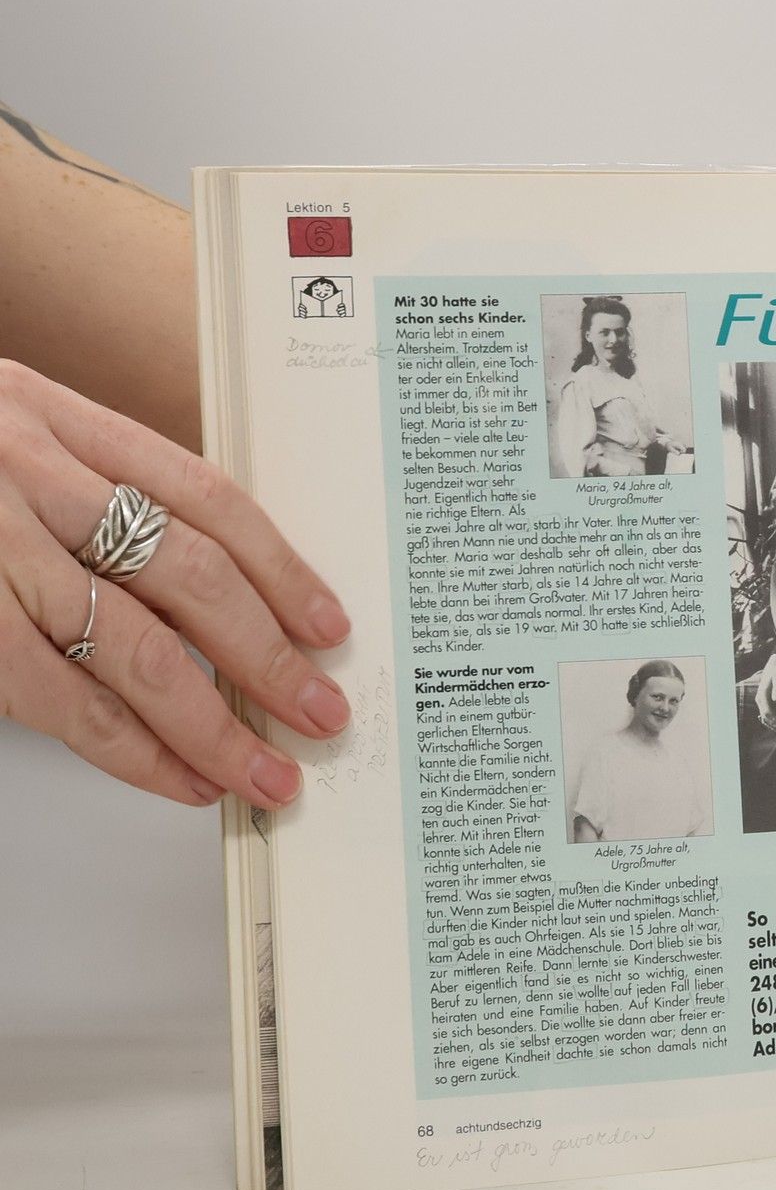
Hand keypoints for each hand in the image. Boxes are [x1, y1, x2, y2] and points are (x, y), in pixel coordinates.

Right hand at [0, 359, 350, 806]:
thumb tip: (212, 596)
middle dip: (266, 656)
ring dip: (208, 724)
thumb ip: (91, 494)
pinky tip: (175, 775)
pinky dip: (125, 747)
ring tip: (262, 769)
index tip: (328, 626)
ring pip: (127, 648)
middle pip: (184, 574)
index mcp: (48, 415)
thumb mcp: (2, 440)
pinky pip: (51, 696)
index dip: (281, 567)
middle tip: (318, 713)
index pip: (203, 494)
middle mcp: (18, 472)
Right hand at [753, 651, 775, 728]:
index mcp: (762, 695)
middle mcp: (759, 699)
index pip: (768, 712)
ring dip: (773, 724)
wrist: (774, 664)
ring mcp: (761, 700)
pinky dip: (772, 720)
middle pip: (766, 717)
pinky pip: (766, 713)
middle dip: (775, 725)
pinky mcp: (764, 700)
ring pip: (765, 716)